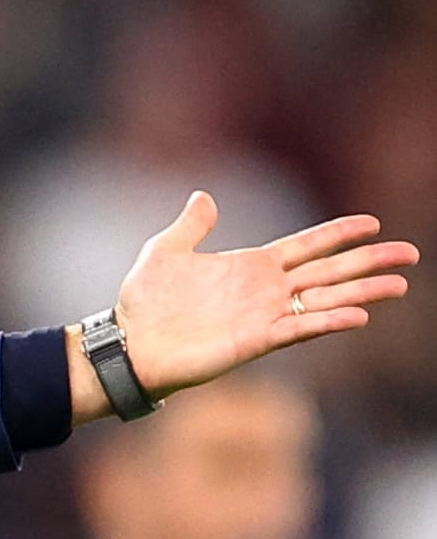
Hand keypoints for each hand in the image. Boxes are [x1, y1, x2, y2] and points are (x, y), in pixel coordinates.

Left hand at [68, 191, 419, 423]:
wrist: (128, 343)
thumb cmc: (144, 303)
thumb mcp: (165, 251)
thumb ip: (191, 225)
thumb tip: (204, 195)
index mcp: (249, 266)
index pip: (305, 246)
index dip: (337, 234)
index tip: (372, 223)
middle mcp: (264, 290)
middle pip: (328, 271)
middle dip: (368, 261)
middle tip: (409, 253)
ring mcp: (264, 316)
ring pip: (324, 299)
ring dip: (362, 292)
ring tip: (399, 285)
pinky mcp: (255, 340)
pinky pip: (299, 329)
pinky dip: (328, 321)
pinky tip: (357, 315)